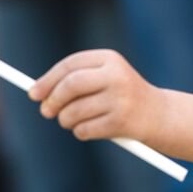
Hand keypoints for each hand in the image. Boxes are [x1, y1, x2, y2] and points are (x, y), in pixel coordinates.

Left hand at [28, 49, 162, 142]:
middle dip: (52, 100)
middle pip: (71, 85)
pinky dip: (80, 132)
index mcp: (110, 59)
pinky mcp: (121, 122)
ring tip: (72, 122)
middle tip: (45, 112)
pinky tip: (91, 130)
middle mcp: (116, 76)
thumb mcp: (103, 78)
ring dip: (66, 120)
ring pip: (74, 111)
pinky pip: (84, 130)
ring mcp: (120, 99)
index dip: (47, 80)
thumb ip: (74, 80)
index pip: (70, 65)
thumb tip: (37, 92)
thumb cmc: (121, 96)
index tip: (33, 93)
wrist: (159, 115)